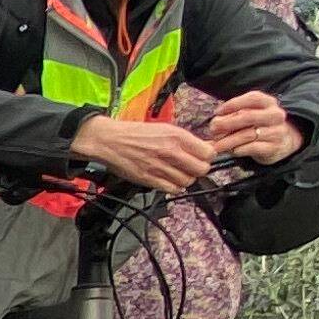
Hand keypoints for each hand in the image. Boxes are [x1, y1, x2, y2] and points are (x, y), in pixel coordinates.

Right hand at [71, 113, 216, 191]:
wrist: (110, 141)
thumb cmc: (135, 133)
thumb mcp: (164, 128)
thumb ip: (185, 140)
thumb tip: (205, 147)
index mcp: (176, 136)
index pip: (208, 152)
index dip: (208, 156)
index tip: (203, 156)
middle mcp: (171, 151)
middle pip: (201, 169)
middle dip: (200, 169)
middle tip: (193, 166)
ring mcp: (161, 167)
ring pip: (188, 181)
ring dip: (186, 178)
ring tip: (178, 172)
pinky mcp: (150, 179)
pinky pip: (173, 189)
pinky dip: (175, 187)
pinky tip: (169, 180)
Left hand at [203, 87, 298, 163]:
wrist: (284, 142)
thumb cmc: (260, 125)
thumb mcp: (252, 114)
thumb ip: (236, 114)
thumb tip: (215, 121)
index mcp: (269, 102)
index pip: (252, 98)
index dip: (232, 104)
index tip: (217, 112)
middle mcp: (275, 115)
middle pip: (247, 116)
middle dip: (226, 123)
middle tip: (212, 129)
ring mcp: (277, 131)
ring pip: (247, 134)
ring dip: (228, 140)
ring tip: (216, 145)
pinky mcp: (274, 147)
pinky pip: (252, 148)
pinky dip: (238, 149)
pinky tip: (231, 151)